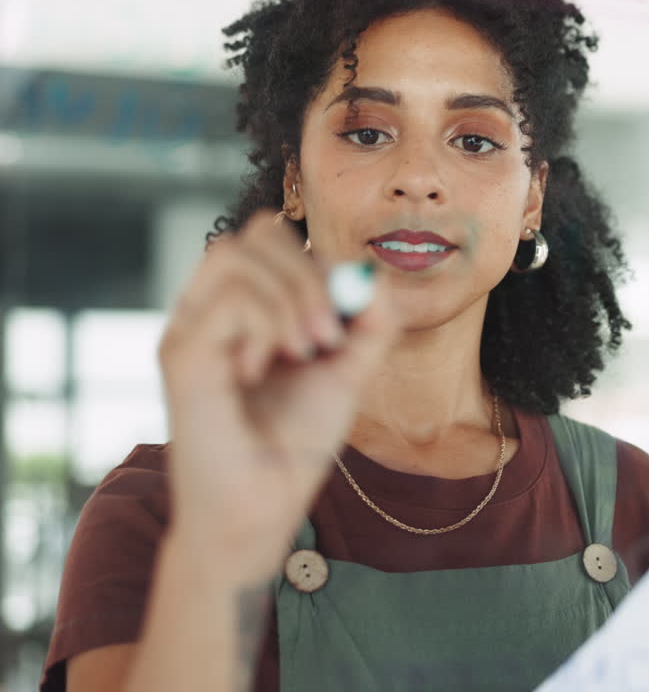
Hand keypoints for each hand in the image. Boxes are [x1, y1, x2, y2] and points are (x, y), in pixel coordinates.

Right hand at [157, 209, 401, 583]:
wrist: (264, 506)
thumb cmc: (294, 442)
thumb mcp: (348, 371)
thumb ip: (372, 323)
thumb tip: (377, 273)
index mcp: (245, 305)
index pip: (275, 238)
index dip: (320, 266)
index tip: (344, 328)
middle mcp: (210, 308)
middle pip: (255, 233)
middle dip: (310, 276)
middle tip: (329, 338)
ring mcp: (189, 328)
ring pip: (234, 255)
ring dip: (289, 299)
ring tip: (302, 353)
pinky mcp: (180, 354)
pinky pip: (228, 300)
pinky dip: (266, 327)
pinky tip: (263, 371)